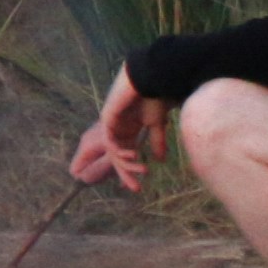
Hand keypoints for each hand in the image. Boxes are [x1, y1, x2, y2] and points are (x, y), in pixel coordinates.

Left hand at [67, 69, 155, 190]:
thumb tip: (160, 160)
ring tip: (141, 172)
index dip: (129, 170)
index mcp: (128, 129)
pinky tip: (132, 156)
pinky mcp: (108, 117)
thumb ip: (157, 142)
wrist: (152, 79)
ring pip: (113, 150)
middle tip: (136, 189)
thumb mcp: (157, 124)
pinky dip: (120, 151)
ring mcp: (111, 122)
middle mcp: (117, 128)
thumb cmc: (154, 97)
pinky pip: (110, 139)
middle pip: (117, 156)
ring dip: (126, 164)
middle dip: (125, 173)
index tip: (137, 186)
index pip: (125, 154)